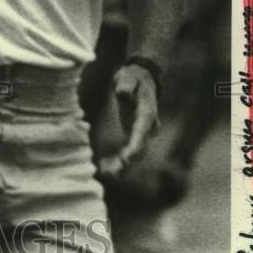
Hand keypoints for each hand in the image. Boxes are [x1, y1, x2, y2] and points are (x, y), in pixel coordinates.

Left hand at [96, 63, 159, 177]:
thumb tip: (122, 93)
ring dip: (122, 166)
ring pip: (134, 155)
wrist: (143, 79)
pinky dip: (119, 162)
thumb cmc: (133, 78)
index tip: (128, 159)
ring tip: (106, 175)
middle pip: (140, 149)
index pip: (142, 132)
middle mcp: (147, 127)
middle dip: (127, 163)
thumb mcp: (129, 78)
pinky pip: (128, 152)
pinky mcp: (134, 135)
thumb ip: (126, 86)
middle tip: (112, 173)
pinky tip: (105, 169)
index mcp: (146, 114)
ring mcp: (141, 133)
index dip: (136, 146)